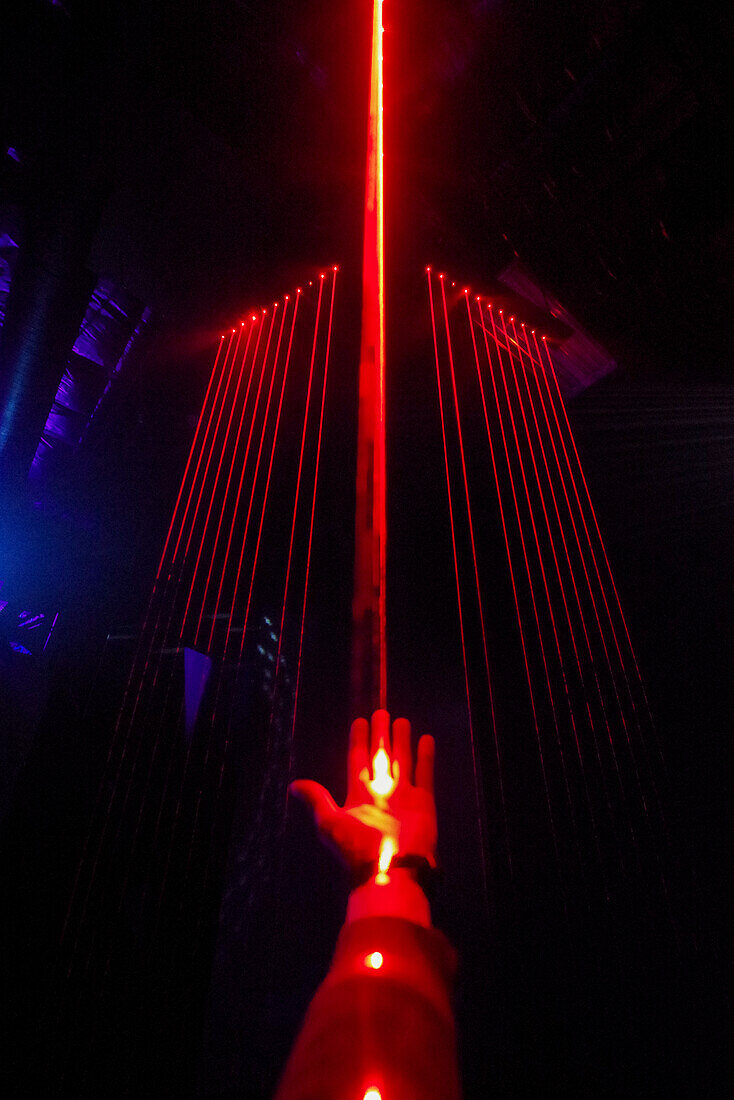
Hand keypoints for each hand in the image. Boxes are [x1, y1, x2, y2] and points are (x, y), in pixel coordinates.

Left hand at [290, 709, 436, 874]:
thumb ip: (316, 800)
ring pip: (402, 761)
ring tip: (401, 720)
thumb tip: (293, 786)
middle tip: (381, 713)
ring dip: (401, 741)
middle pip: (380, 756)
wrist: (390, 872)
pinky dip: (426, 756)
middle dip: (380, 736)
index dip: (358, 741)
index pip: (357, 760)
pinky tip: (425, 739)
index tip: (359, 722)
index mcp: (358, 796)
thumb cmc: (357, 848)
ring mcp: (403, 797)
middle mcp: (381, 793)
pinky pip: (424, 774)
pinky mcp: (424, 802)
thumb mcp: (330, 822)